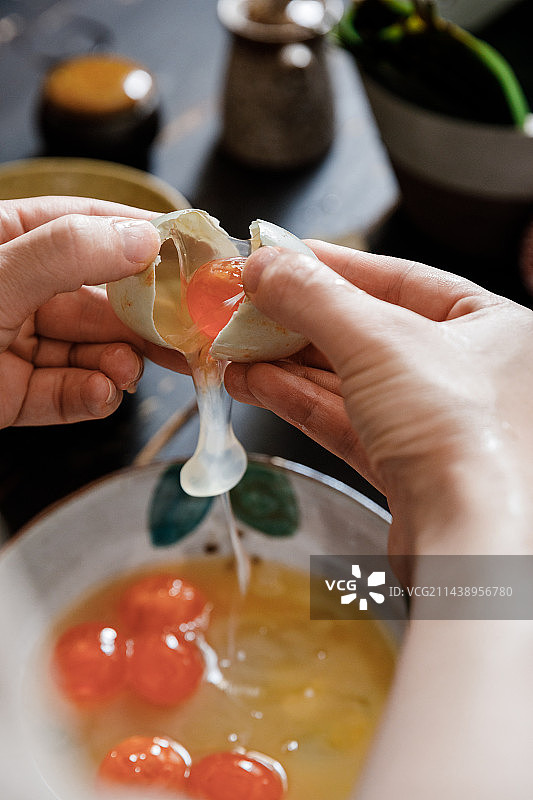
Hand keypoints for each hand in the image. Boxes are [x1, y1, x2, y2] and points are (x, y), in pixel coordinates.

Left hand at [0, 196, 186, 428]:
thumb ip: (68, 254)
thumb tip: (144, 240)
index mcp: (9, 240)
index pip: (85, 225)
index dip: (139, 235)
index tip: (192, 250)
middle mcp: (18, 288)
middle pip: (99, 298)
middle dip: (144, 320)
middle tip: (188, 334)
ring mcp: (16, 343)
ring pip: (88, 349)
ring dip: (117, 363)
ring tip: (127, 372)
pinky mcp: (14, 394)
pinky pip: (65, 394)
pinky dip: (89, 397)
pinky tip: (100, 394)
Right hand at [226, 240, 532, 555]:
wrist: (467, 544)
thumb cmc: (457, 434)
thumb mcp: (377, 340)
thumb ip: (314, 297)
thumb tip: (264, 266)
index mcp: (492, 325)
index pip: (400, 278)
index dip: (331, 266)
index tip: (278, 258)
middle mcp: (471, 373)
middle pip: (367, 331)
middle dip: (298, 322)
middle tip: (244, 308)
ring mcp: (438, 424)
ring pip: (350, 381)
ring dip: (286, 364)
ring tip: (235, 348)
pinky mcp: (407, 468)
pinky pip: (346, 420)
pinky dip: (298, 401)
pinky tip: (256, 384)